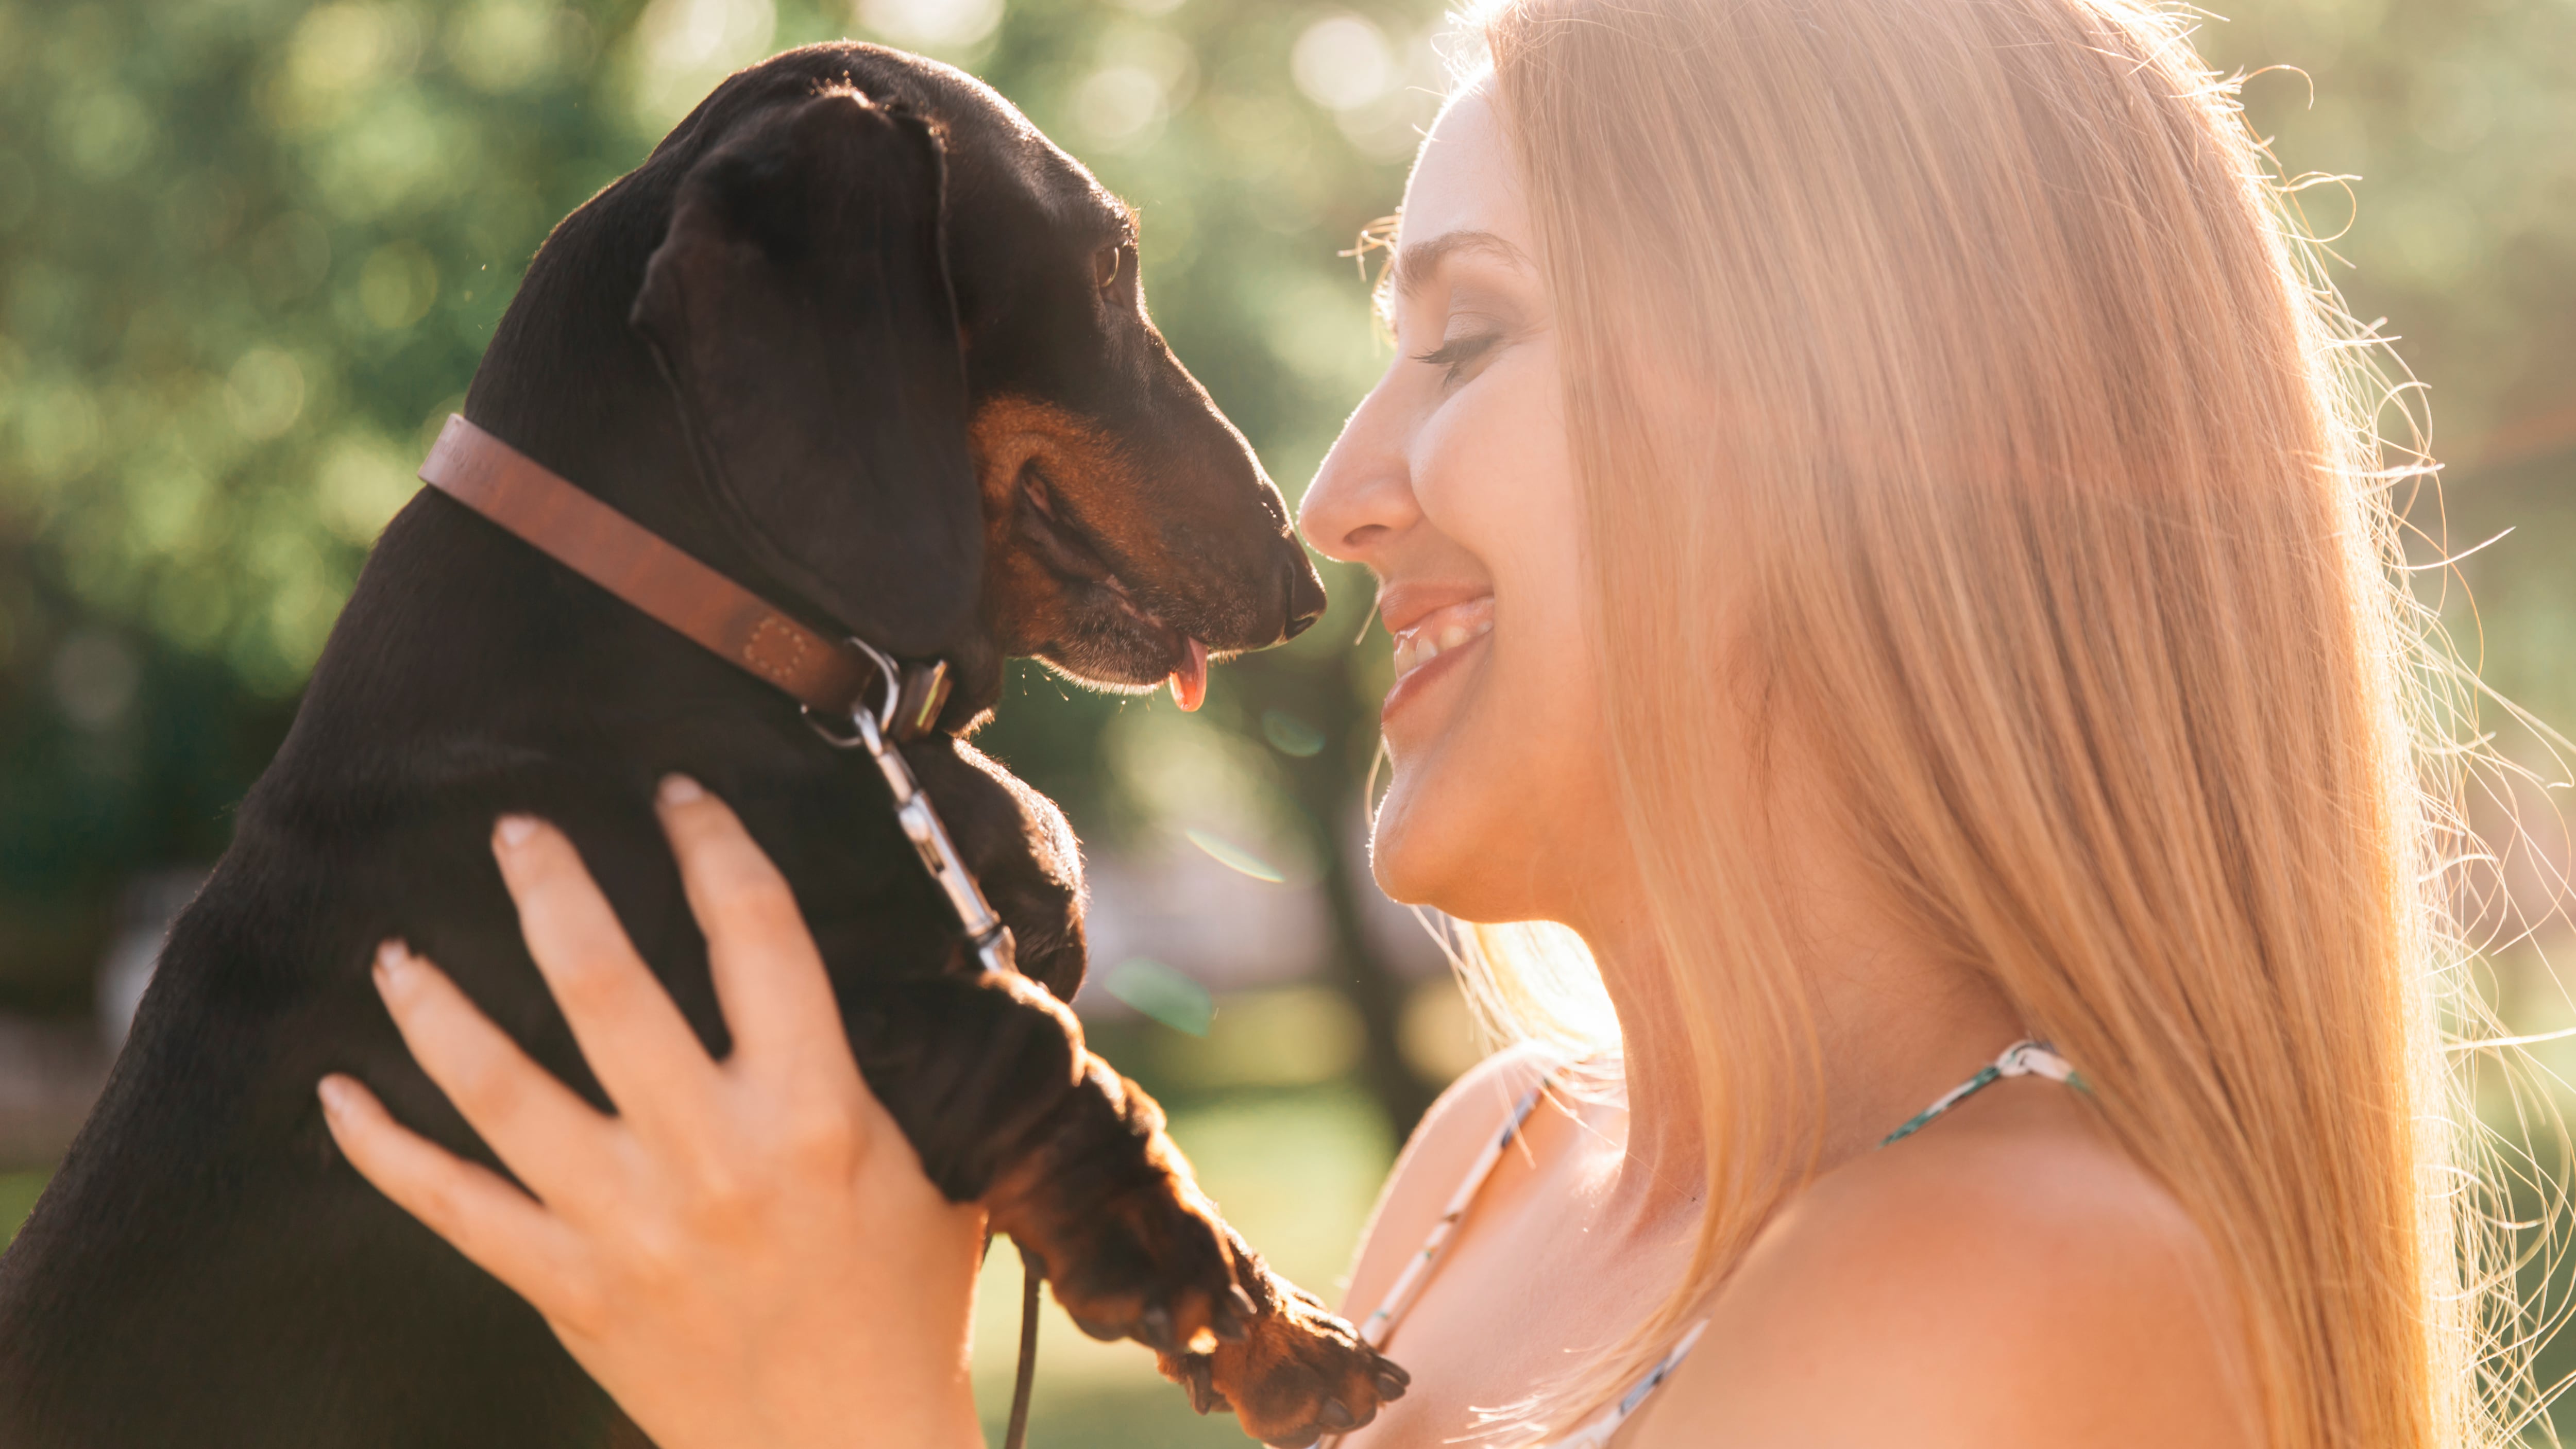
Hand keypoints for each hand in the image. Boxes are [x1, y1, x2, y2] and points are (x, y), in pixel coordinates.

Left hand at [318, 776, 987, 1448]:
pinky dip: (385, 1149)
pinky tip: (335, 1096)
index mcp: (816, 1112)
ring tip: (395, 948)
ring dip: (438, 1006)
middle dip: (553, 887)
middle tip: (515, 828)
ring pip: (502, 1087)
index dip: (714, 844)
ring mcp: (629, 1224)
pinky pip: (453, 1207)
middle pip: (607, 986)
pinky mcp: (570, 1289)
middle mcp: (712, 1156)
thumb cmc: (905, 1307)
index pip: (756, 936)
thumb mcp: (937, 1168)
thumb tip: (877, 971)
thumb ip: (897, 1070)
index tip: (677, 796)